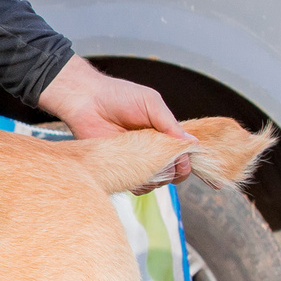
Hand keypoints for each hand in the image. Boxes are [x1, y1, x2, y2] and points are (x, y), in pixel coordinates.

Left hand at [35, 57, 196, 175]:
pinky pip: (134, 184)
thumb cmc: (118, 96)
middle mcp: (151, 148)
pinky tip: (133, 172)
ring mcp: (135, 159)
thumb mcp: (150, 103)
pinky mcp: (119, 167)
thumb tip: (193, 143)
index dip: (186, 161)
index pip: (182, 154)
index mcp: (162, 133)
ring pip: (155, 180)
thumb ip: (170, 124)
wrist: (86, 101)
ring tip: (146, 165)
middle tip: (164, 164)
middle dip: (174, 172)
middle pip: (172, 171)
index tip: (184, 162)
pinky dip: (138, 183)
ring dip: (156, 178)